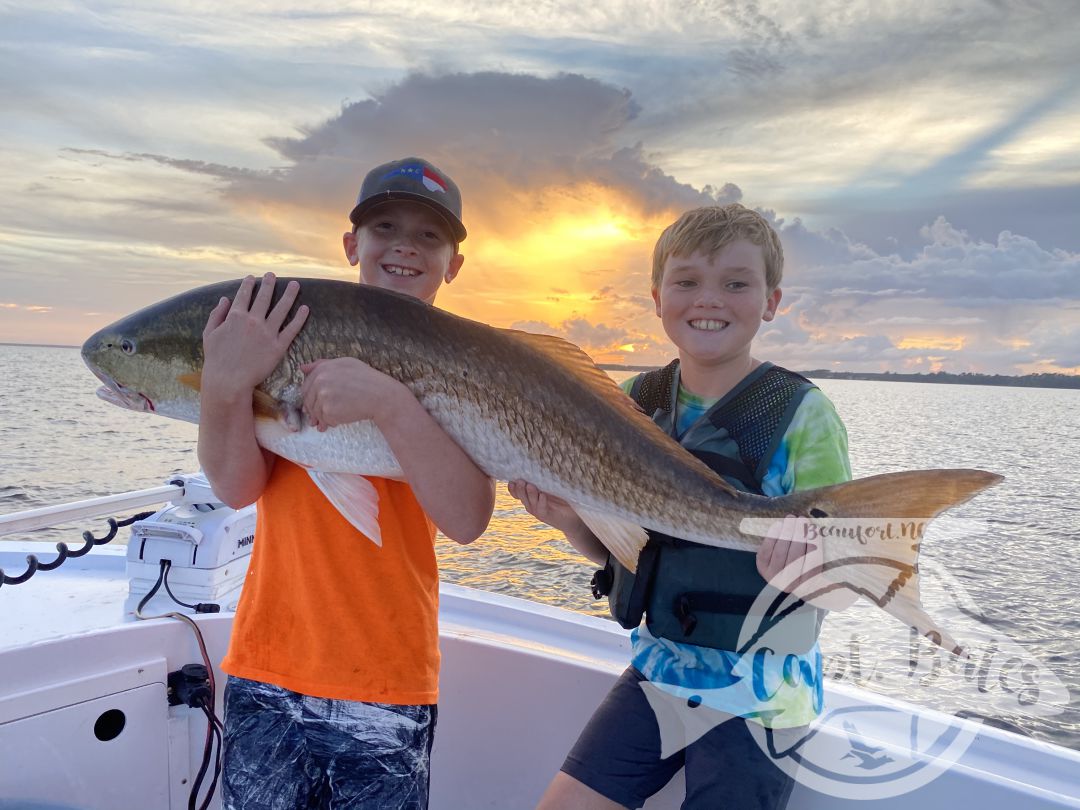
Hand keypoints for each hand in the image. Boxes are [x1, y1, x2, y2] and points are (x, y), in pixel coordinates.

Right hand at [202, 273, 306, 395]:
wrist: (228, 380)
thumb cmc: (216, 359)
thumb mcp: (209, 333)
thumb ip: (217, 314)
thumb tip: (224, 299)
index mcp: (236, 316)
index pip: (244, 295)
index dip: (248, 284)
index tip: (252, 277)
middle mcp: (253, 320)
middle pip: (264, 297)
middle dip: (269, 283)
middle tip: (273, 274)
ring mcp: (267, 332)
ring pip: (281, 308)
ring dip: (289, 295)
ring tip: (295, 284)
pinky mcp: (278, 346)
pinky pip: (292, 329)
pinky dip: (300, 318)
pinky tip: (305, 308)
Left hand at [300, 357, 407, 430]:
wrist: (381, 396)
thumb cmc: (367, 379)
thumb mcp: (346, 364)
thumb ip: (322, 364)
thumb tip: (302, 368)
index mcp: (323, 368)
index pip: (306, 386)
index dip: (312, 397)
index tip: (321, 402)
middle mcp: (320, 380)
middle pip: (308, 400)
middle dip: (316, 409)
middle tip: (329, 413)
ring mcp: (323, 396)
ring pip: (316, 412)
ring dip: (324, 417)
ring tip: (339, 416)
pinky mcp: (329, 411)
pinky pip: (324, 420)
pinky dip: (332, 422)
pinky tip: (342, 419)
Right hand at [507, 480, 586, 536]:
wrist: (573, 518)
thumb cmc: (563, 500)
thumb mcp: (552, 487)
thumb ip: (545, 479)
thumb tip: (541, 461)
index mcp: (530, 496)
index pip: (516, 493)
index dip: (512, 487)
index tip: (511, 479)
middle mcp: (532, 504)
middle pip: (521, 496)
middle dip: (519, 489)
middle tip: (520, 480)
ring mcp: (538, 511)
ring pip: (530, 502)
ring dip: (530, 494)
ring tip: (530, 486)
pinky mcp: (547, 516)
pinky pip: (542, 509)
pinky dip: (542, 502)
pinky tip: (542, 495)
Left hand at [756, 515, 858, 610]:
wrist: (792, 584)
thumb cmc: (813, 569)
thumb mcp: (824, 567)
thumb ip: (828, 555)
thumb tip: (842, 536)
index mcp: (809, 585)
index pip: (813, 563)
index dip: (814, 544)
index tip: (815, 529)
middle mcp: (791, 585)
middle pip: (796, 557)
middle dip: (799, 535)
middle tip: (801, 518)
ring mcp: (775, 579)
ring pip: (781, 553)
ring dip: (786, 533)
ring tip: (791, 518)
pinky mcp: (763, 571)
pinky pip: (765, 553)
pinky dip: (771, 538)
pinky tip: (777, 525)